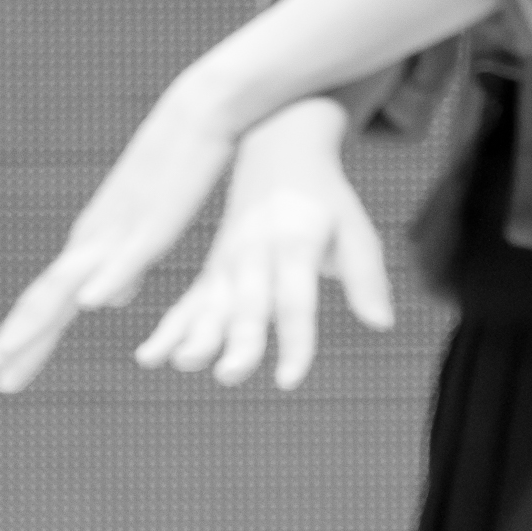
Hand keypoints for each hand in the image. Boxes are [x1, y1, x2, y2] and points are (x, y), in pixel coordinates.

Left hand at [0, 74, 238, 391]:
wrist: (199, 112)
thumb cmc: (175, 173)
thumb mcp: (143, 235)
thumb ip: (121, 270)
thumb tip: (102, 304)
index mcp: (89, 250)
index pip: (46, 306)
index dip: (19, 343)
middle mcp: (89, 243)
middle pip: (41, 303)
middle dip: (6, 344)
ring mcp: (115, 233)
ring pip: (66, 286)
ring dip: (35, 324)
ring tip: (6, 355)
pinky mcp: (151, 222)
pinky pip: (126, 257)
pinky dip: (107, 281)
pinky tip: (93, 307)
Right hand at [137, 96, 391, 389]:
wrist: (277, 150)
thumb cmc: (324, 201)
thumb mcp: (354, 228)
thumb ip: (366, 276)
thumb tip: (382, 324)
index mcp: (294, 242)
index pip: (294, 300)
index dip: (293, 341)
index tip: (289, 380)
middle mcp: (255, 254)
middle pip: (246, 306)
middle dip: (237, 342)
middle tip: (230, 375)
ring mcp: (227, 263)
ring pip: (210, 306)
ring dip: (195, 336)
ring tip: (182, 363)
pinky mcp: (211, 273)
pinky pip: (188, 304)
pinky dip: (168, 329)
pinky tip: (149, 357)